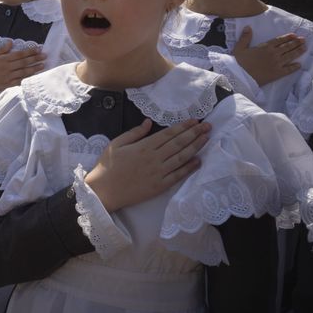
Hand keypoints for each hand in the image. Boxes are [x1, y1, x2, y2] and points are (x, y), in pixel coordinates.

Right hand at [0, 41, 46, 94]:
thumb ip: (2, 50)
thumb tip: (10, 42)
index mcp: (3, 59)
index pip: (19, 54)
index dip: (29, 51)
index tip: (38, 49)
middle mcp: (7, 68)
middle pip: (24, 62)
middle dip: (35, 59)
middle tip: (44, 56)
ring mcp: (8, 77)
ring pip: (24, 72)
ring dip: (34, 68)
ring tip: (42, 65)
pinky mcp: (7, 85)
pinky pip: (19, 81)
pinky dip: (27, 79)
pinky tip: (34, 76)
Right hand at [85, 119, 210, 211]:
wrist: (104, 191)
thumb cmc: (107, 166)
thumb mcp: (116, 144)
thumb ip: (134, 133)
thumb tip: (149, 122)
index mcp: (143, 146)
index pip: (169, 134)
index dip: (183, 126)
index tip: (195, 121)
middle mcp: (154, 158)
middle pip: (179, 143)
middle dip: (195, 134)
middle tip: (208, 126)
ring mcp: (158, 173)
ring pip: (182, 157)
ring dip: (196, 147)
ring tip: (207, 139)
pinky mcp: (160, 186)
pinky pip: (178, 175)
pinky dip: (189, 168)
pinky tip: (198, 161)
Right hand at [233, 27, 304, 85]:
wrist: (239, 76)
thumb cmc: (238, 62)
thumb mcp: (239, 48)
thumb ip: (245, 37)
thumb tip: (248, 27)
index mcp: (265, 47)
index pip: (279, 40)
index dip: (287, 37)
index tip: (294, 35)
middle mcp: (273, 54)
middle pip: (287, 47)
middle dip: (296, 43)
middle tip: (303, 40)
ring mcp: (277, 64)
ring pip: (290, 56)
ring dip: (298, 51)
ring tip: (304, 48)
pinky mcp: (277, 73)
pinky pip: (289, 69)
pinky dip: (294, 67)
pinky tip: (299, 65)